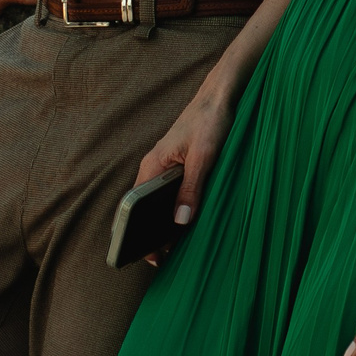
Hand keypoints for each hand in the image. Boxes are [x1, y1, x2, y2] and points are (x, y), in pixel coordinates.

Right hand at [133, 83, 235, 262]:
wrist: (222, 95)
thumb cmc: (210, 120)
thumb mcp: (204, 157)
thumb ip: (191, 188)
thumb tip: (179, 221)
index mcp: (153, 164)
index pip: (133, 205)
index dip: (134, 231)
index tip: (146, 254)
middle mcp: (154, 166)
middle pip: (144, 206)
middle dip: (150, 232)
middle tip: (162, 260)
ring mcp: (166, 166)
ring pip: (158, 200)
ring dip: (163, 222)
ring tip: (173, 248)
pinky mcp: (180, 165)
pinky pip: (171, 193)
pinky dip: (174, 209)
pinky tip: (186, 223)